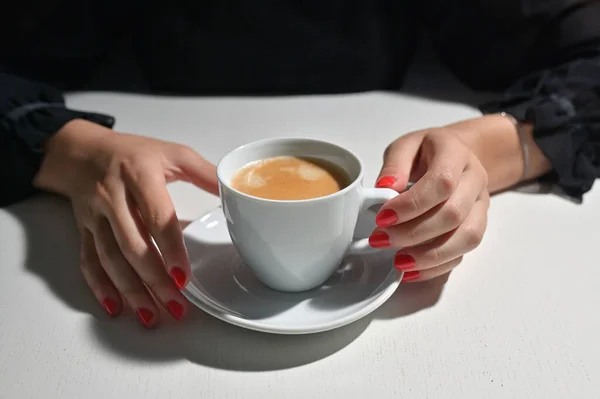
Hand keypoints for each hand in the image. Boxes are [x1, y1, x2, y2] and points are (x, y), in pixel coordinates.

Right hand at [34, 119, 218, 326]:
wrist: (81, 151)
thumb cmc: (132, 153)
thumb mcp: (171, 153)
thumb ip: (204, 173)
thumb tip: (234, 191)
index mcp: (139, 175)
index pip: (156, 217)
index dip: (170, 249)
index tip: (183, 276)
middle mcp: (113, 197)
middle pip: (132, 245)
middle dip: (153, 280)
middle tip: (176, 305)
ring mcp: (95, 216)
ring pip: (110, 259)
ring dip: (131, 290)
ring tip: (151, 316)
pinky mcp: (84, 230)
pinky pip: (89, 261)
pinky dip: (100, 286)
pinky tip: (115, 307)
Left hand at [369, 128, 489, 282]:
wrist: (458, 155)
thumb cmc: (427, 152)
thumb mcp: (405, 146)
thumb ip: (394, 165)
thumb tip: (384, 188)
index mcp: (456, 154)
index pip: (441, 183)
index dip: (411, 205)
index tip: (382, 217)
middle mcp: (475, 180)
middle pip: (453, 214)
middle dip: (413, 233)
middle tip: (381, 240)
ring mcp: (481, 205)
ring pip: (466, 238)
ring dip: (429, 256)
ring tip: (398, 262)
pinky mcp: (478, 226)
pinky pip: (464, 253)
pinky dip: (437, 266)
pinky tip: (412, 271)